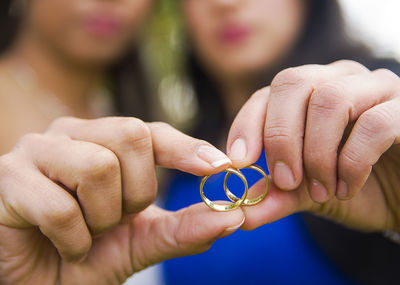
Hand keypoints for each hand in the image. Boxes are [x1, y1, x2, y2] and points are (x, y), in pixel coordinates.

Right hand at [0, 117, 243, 284]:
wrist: (34, 283)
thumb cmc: (87, 255)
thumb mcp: (142, 242)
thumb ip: (184, 229)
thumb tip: (234, 218)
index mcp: (105, 141)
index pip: (153, 132)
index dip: (188, 147)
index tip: (222, 166)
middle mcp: (73, 134)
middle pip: (132, 136)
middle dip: (137, 192)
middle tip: (118, 219)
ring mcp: (38, 149)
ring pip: (99, 167)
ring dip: (102, 217)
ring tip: (87, 232)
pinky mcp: (7, 177)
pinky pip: (60, 206)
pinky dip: (72, 240)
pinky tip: (63, 246)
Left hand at [226, 60, 399, 231]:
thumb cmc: (356, 187)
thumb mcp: (308, 193)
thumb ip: (276, 196)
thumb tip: (240, 213)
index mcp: (311, 92)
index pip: (268, 93)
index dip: (247, 124)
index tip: (239, 162)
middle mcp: (341, 80)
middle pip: (294, 83)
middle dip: (281, 136)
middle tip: (284, 180)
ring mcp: (378, 89)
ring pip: (330, 100)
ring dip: (317, 154)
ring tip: (320, 190)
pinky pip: (374, 124)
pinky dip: (352, 163)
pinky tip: (347, 188)